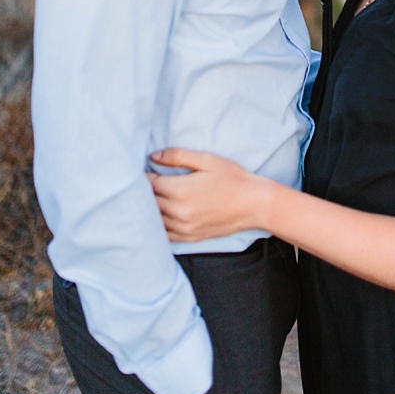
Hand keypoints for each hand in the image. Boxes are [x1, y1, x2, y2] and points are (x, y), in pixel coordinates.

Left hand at [147, 148, 270, 241]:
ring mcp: (183, 227)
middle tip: (141, 183)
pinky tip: (159, 217)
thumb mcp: (207, 160)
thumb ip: (178, 156)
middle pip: (148, 202)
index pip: (149, 183)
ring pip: (154, 220)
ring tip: (148, 199)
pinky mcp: (189, 237)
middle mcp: (177, 212)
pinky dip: (158, 226)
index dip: (143, 176)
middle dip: (144, 192)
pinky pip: (164, 235)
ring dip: (149, 210)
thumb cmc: (232, 178)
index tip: (141, 170)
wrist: (253, 203)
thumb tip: (154, 156)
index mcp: (179, 190)